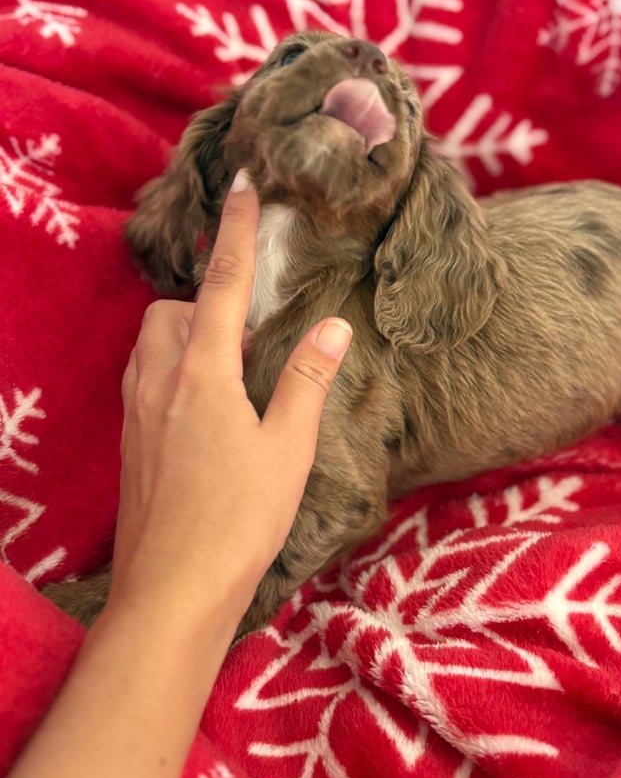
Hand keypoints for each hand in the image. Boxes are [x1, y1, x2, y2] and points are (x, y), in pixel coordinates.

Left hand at [110, 169, 351, 633]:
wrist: (172, 590)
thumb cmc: (239, 519)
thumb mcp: (288, 448)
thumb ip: (307, 380)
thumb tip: (333, 324)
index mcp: (202, 373)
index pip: (221, 284)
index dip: (235, 232)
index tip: (243, 186)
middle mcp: (158, 381)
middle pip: (172, 310)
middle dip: (205, 302)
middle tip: (250, 335)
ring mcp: (136, 412)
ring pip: (152, 343)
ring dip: (186, 335)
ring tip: (231, 371)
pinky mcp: (129, 442)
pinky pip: (145, 378)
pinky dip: (172, 369)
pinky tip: (204, 411)